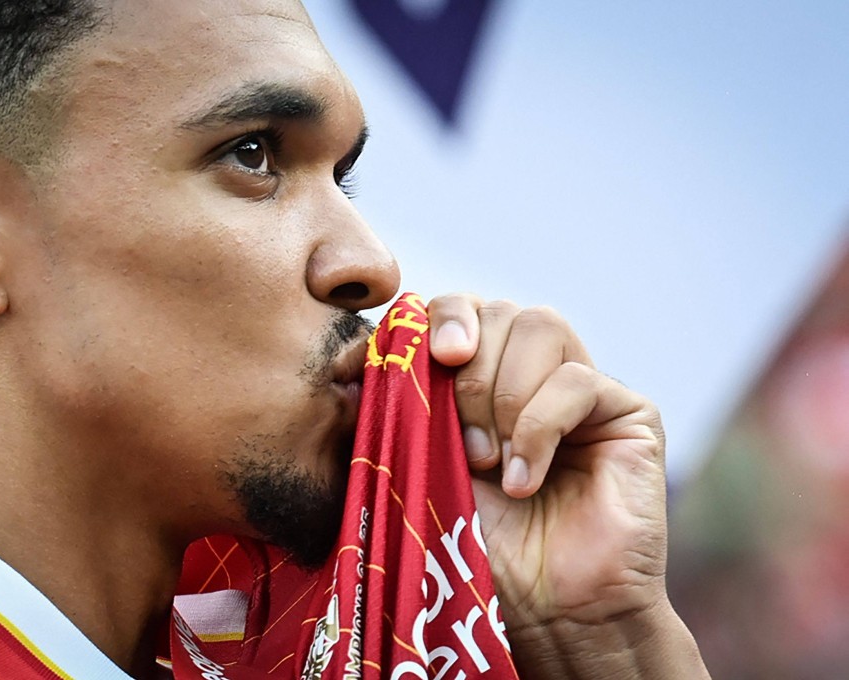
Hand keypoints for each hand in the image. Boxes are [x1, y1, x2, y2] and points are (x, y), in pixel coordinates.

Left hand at [428, 294, 708, 679]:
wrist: (543, 608)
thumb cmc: (478, 545)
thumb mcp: (422, 464)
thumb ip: (400, 407)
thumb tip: (361, 360)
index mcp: (480, 374)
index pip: (461, 306)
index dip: (444, 316)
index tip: (436, 356)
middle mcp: (531, 371)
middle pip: (499, 310)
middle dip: (469, 376)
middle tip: (467, 449)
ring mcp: (580, 388)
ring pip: (540, 327)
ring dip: (505, 397)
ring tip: (493, 463)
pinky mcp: (627, 412)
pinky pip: (576, 380)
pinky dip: (539, 428)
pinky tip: (525, 479)